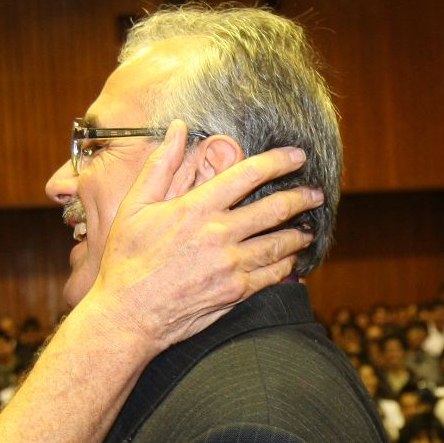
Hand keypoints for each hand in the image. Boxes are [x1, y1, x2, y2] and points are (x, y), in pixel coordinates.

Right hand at [87, 122, 318, 350]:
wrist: (129, 314)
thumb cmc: (127, 259)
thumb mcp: (134, 206)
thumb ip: (161, 165)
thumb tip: (179, 128)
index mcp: (196, 207)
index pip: (248, 174)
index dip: (278, 162)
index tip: (297, 156)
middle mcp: (219, 233)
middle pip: (274, 208)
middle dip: (302, 198)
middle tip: (316, 193)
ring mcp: (231, 264)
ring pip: (278, 243)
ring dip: (298, 234)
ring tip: (307, 230)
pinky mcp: (236, 291)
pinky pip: (272, 274)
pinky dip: (286, 266)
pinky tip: (291, 261)